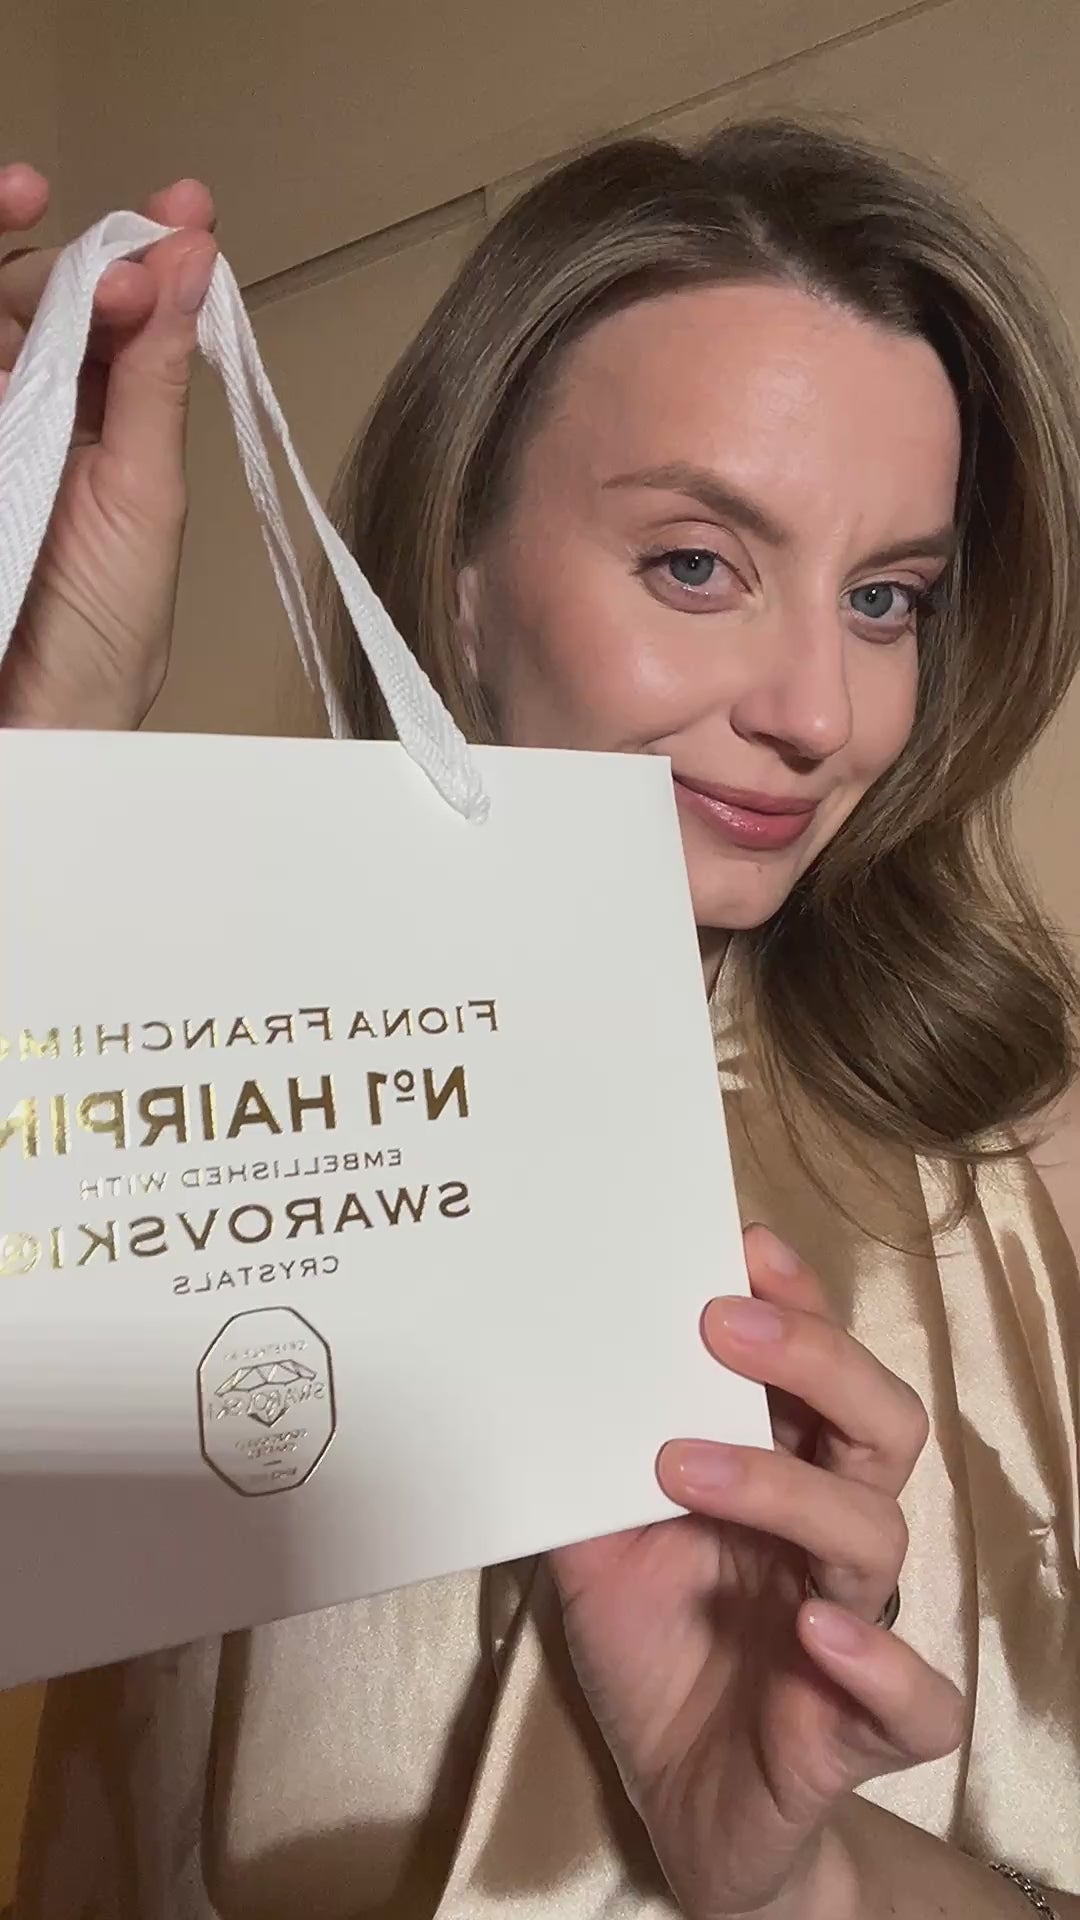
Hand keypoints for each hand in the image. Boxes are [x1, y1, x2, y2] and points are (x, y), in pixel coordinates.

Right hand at [0, 162, 216, 728]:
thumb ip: (156, 374)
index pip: (113, 307)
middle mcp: (33, 403)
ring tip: (70, 261)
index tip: (184, 209)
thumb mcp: (147, 489)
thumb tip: (194, 260)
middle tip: (124, 282)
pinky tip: (13, 343)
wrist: (42, 707)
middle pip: (34, 292)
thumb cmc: (108, 621)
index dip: (141, 249)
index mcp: (101, 415)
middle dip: (81, 266)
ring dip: (20, 273)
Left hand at [550, 1225, 963, 1919]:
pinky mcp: (865, 1728)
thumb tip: (527, 1369)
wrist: (681, 1801)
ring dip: (785, 1488)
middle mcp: (829, 1532)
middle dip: (814, 1360)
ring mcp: (855, 1622)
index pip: (818, 1368)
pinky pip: (918, 1698)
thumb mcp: (597, 1546)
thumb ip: (584, 1466)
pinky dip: (878, 1661)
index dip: (799, 1302)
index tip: (743, 1245)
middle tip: (722, 1323)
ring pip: (876, 1534)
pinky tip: (815, 1632)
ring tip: (684, 1464)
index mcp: (783, 1472)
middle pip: (879, 1421)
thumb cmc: (657, 1648)